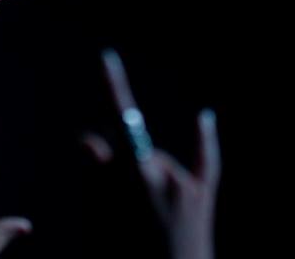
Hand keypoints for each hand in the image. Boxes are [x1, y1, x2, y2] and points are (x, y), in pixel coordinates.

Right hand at [83, 50, 220, 258]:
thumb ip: (95, 179)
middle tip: (108, 213)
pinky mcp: (202, 199)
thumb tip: (90, 140)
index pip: (121, 122)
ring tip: (135, 224)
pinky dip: (202, 139)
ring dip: (141, 177)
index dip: (113, 86)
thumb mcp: (99, 226)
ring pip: (154, 164)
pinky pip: (204, 162)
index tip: (107, 56)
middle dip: (114, 167)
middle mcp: (169, 175)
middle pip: (130, 153)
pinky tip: (203, 116)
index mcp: (140, 180)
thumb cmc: (127, 258)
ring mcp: (189, 187)